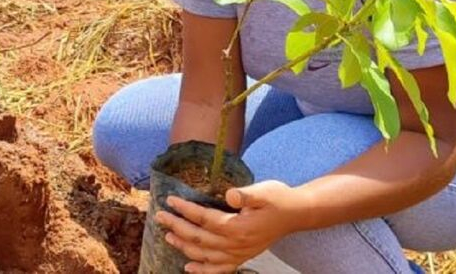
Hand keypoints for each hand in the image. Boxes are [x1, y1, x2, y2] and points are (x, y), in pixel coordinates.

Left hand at [155, 180, 306, 272]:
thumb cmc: (278, 199)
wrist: (296, 215)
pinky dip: (202, 271)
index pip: (205, 219)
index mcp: (239, 227)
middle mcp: (236, 245)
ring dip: (184, 247)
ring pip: (205, 256)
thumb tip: (229, 194)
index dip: (186, 210)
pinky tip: (188, 268)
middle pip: (199, 238)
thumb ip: (246, 194)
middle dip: (177, 227)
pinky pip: (219, 270)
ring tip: (168, 235)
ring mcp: (239, 254)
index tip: (170, 200)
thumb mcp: (264, 191)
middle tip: (160, 216)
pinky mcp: (242, 257)